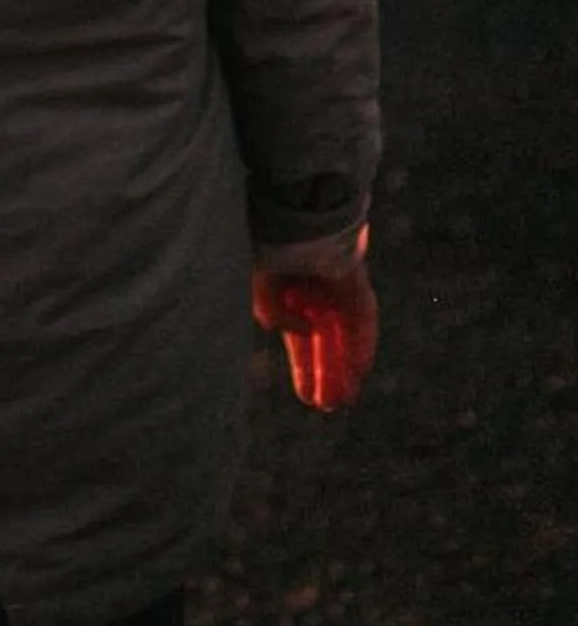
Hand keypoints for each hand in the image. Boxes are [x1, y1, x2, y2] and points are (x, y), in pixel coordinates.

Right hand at [252, 259, 378, 411]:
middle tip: (329, 405)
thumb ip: (278, 318)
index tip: (308, 397)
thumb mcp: (262, 294)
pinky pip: (363, 319)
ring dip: (345, 367)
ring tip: (344, 399)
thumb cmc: (271, 253)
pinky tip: (358, 371)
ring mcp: (336, 289)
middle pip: (326, 343)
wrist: (291, 220)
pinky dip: (361, 345)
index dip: (304, 368)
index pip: (301, 340)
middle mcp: (313, 295)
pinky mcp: (356, 283)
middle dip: (327, 374)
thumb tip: (304, 331)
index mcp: (288, 295)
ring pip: (345, 336)